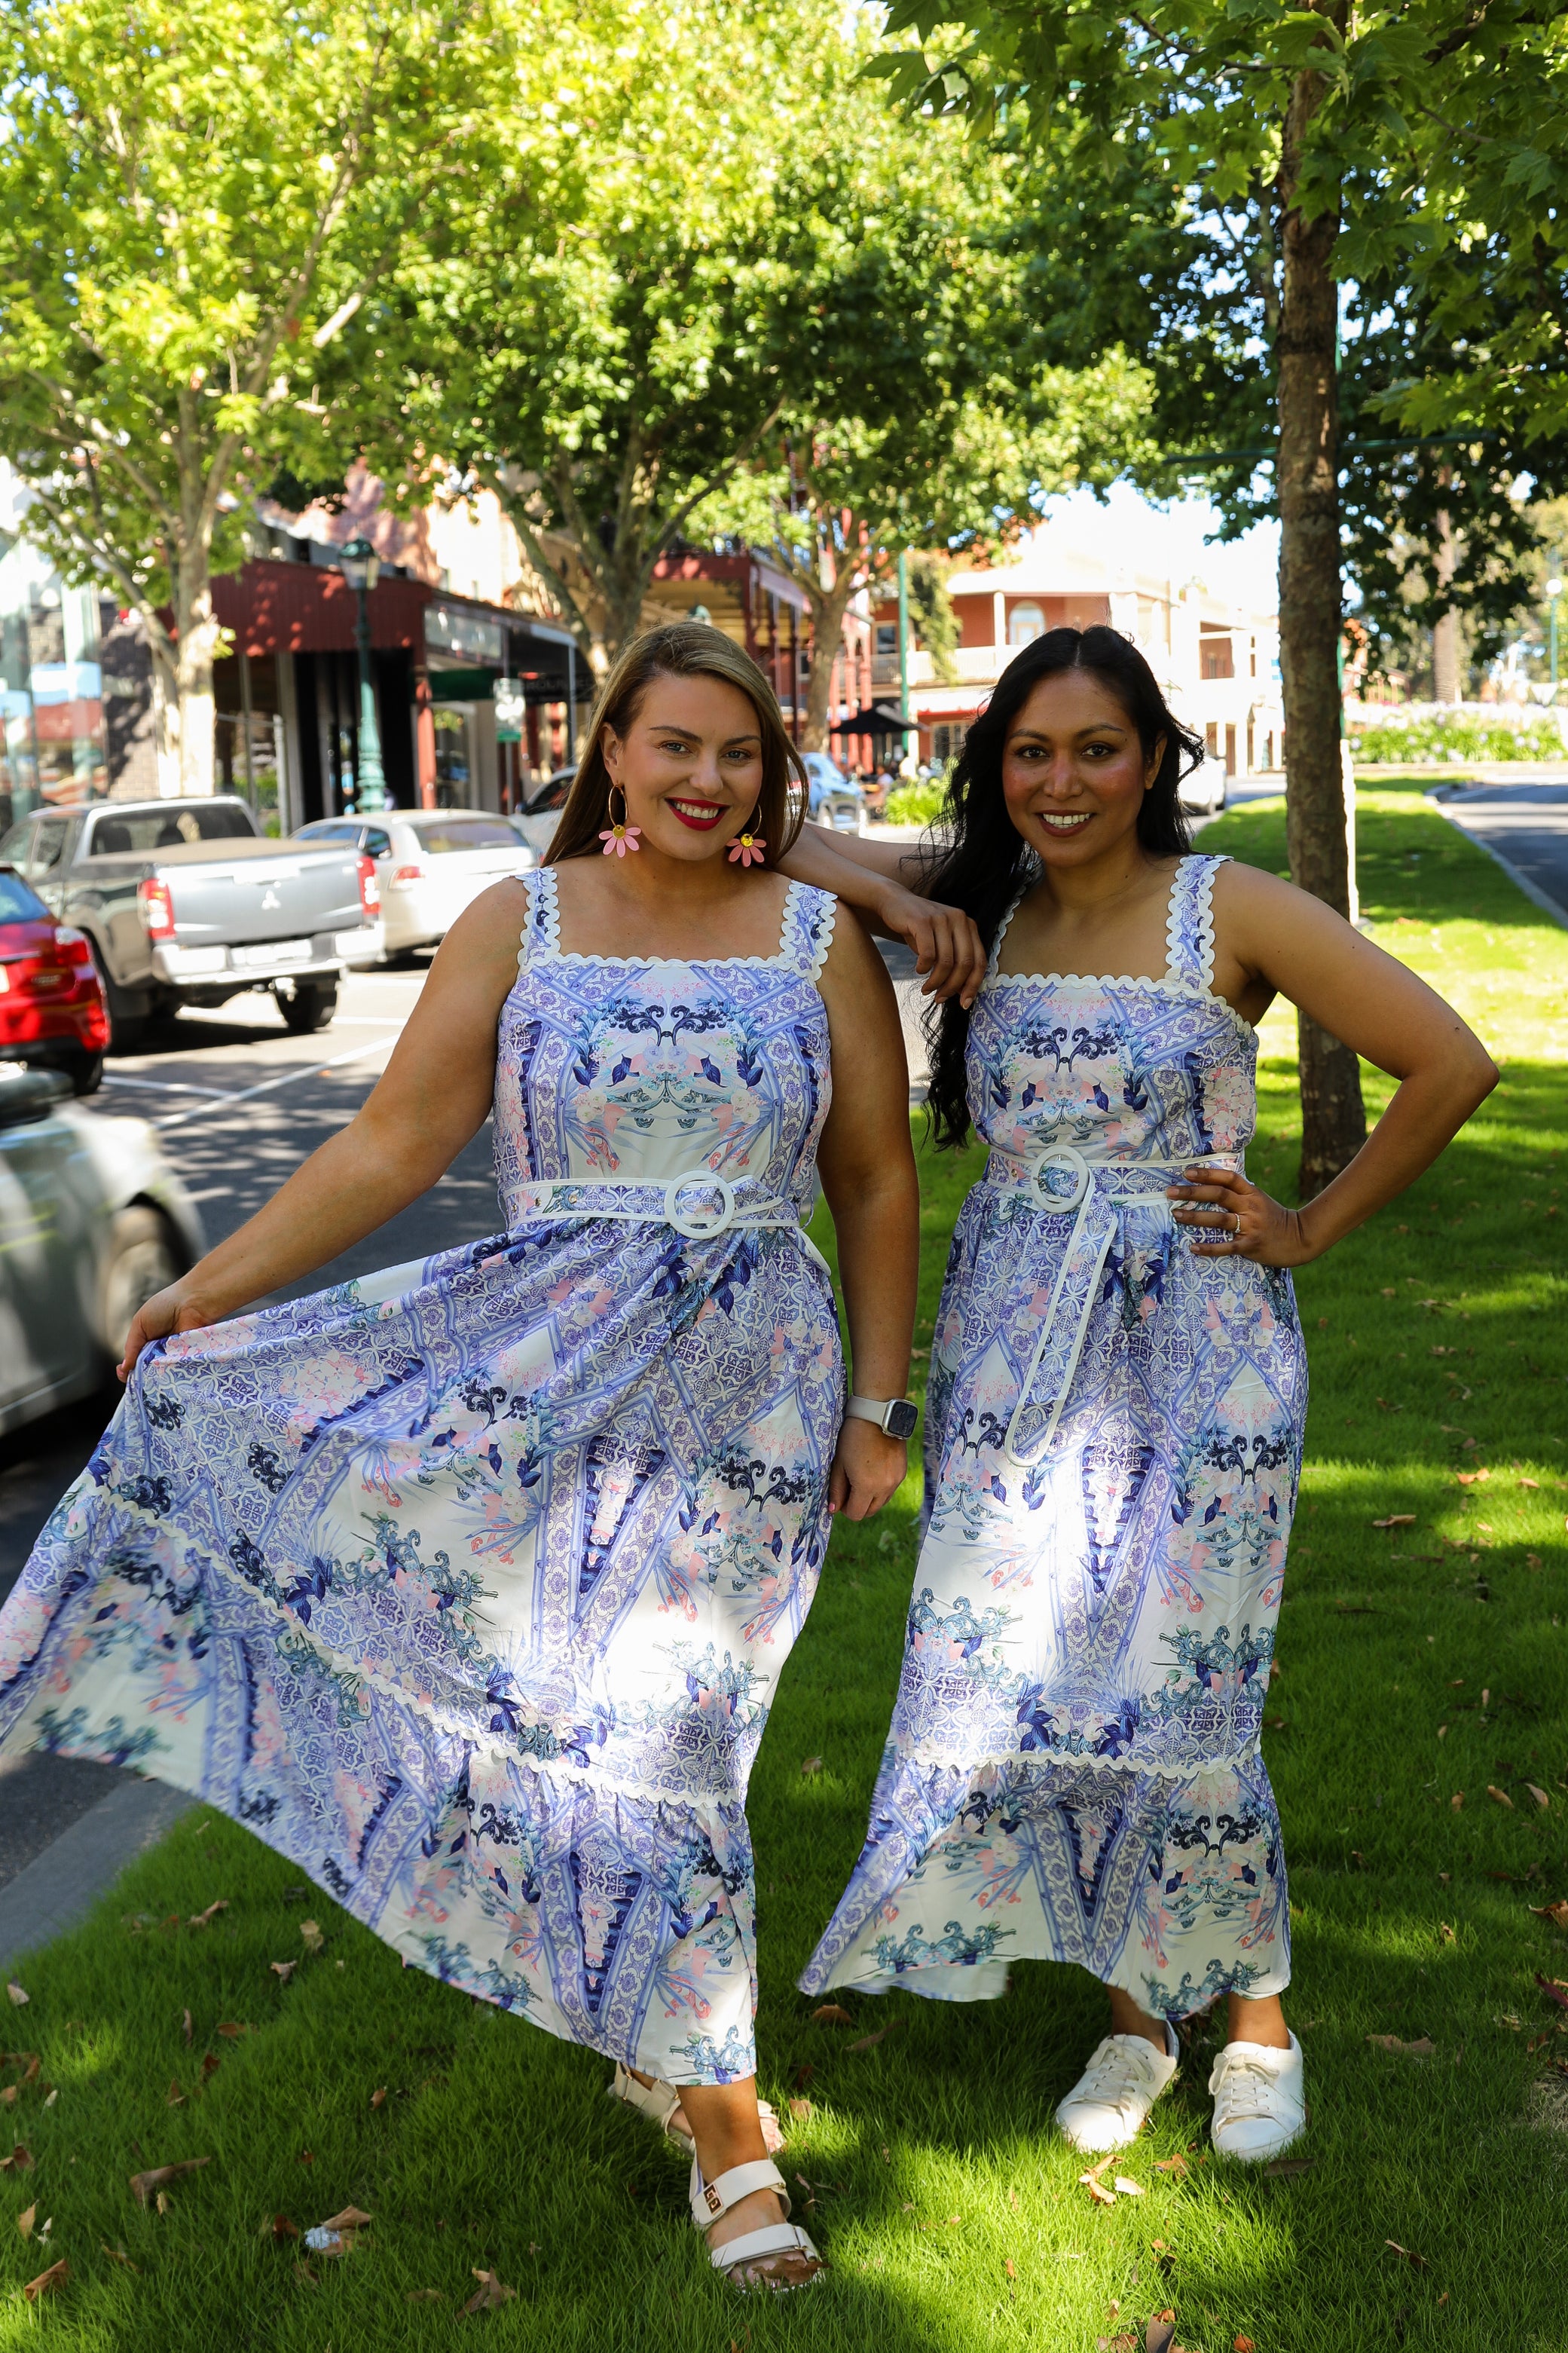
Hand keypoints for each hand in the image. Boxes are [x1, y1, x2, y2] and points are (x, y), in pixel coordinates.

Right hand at [116, 1281, 219, 1381]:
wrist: (192, 1301)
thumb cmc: (165, 1306)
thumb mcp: (140, 1323)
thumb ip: (131, 1346)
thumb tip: (124, 1368)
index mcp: (146, 1342)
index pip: (134, 1362)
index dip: (127, 1371)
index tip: (123, 1374)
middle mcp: (160, 1351)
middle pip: (147, 1372)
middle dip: (141, 1378)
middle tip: (137, 1381)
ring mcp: (174, 1356)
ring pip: (162, 1375)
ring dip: (156, 1377)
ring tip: (152, 1377)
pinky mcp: (189, 1359)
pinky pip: (179, 1371)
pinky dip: (173, 1374)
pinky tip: (167, 1375)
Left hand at [828, 1419, 908, 1519]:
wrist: (878, 1416)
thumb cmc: (853, 1438)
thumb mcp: (840, 1463)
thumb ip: (837, 1489)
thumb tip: (834, 1510)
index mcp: (866, 1486)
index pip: (856, 1514)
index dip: (845, 1509)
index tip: (841, 1497)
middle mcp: (884, 1488)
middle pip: (870, 1511)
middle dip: (858, 1505)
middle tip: (850, 1488)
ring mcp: (896, 1481)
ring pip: (881, 1502)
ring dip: (870, 1498)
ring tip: (862, 1477)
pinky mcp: (902, 1473)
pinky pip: (890, 1490)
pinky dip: (881, 1487)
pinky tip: (874, 1470)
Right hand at [871, 880, 985, 1007]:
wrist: (894, 902)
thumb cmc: (919, 929)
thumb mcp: (942, 942)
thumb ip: (955, 960)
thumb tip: (961, 993)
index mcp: (969, 925)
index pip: (980, 960)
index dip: (973, 985)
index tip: (964, 1003)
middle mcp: (959, 919)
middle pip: (965, 963)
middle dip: (953, 987)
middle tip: (940, 998)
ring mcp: (941, 918)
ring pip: (946, 962)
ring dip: (936, 982)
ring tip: (926, 989)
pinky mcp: (923, 920)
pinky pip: (928, 954)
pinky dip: (924, 968)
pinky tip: (919, 970)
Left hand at [1167, 1164, 1316, 1265]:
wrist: (1299, 1239)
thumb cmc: (1273, 1218)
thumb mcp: (1259, 1200)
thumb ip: (1239, 1193)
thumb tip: (1211, 1184)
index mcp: (1252, 1193)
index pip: (1227, 1178)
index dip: (1207, 1174)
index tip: (1186, 1172)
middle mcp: (1251, 1207)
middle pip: (1219, 1195)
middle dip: (1193, 1192)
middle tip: (1171, 1192)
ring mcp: (1251, 1226)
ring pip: (1220, 1219)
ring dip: (1196, 1216)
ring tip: (1176, 1214)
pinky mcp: (1251, 1245)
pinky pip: (1227, 1247)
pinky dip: (1209, 1248)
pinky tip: (1193, 1247)